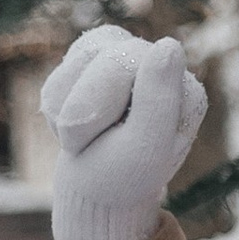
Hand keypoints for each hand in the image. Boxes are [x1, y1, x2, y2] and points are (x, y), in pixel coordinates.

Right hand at [40, 27, 207, 239]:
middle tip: (95, 145)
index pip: (126, 65)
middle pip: (100, 57)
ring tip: (87, 138)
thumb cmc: (123, 177)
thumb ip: (158, 101)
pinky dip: (56, 107)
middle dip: (81, 113)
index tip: (116, 140)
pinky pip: (60, 74)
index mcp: (182, 88)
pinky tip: (75, 126)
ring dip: (67, 112)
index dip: (100, 109)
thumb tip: (169, 45)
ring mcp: (128, 58)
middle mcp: (160, 66)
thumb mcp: (144, 151)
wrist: (96, 194)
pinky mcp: (98, 61)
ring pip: (77, 60)